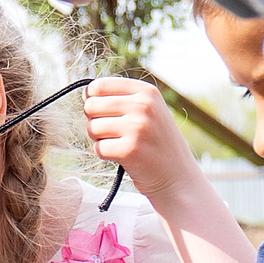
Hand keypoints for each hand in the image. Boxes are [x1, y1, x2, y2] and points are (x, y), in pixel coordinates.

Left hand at [84, 77, 195, 197]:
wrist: (178, 176)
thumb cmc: (155, 142)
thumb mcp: (147, 111)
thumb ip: (120, 99)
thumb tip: (85, 94)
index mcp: (146, 91)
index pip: (99, 85)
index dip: (92, 100)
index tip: (103, 113)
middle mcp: (143, 105)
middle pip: (91, 106)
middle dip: (95, 121)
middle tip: (115, 133)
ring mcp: (138, 127)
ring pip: (92, 128)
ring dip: (100, 139)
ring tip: (122, 144)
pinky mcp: (130, 149)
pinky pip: (98, 148)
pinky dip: (106, 155)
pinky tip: (124, 156)